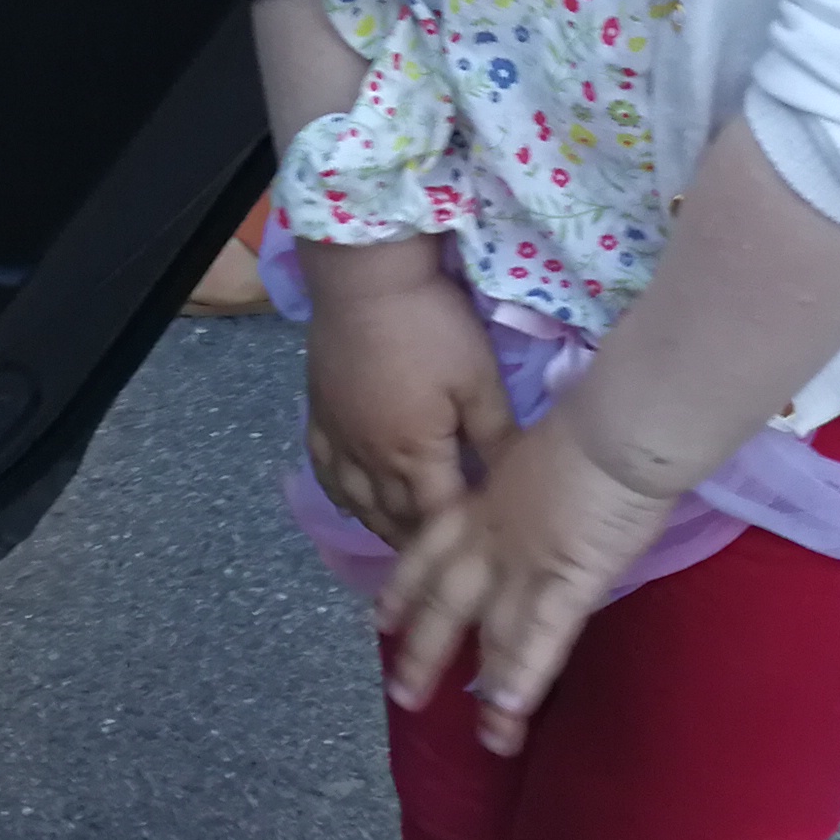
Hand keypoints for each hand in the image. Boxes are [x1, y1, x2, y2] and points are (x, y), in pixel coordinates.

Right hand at [299, 242, 513, 547]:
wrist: (366, 279)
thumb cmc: (430, 326)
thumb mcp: (479, 378)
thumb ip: (498, 435)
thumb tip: (520, 482)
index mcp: (415, 454)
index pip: (439, 517)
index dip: (459, 540)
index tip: (481, 556)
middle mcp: (371, 459)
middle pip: (395, 518)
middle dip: (421, 543)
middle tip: (446, 560)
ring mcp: (339, 438)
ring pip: (357, 503)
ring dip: (381, 526)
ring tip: (403, 540)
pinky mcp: (319, 415)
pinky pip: (325, 471)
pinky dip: (341, 495)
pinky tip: (352, 499)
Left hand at [376, 415, 678, 754]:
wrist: (618, 423)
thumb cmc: (592, 427)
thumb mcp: (534, 453)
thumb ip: (523, 487)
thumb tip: (528, 502)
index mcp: (486, 500)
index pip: (430, 547)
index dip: (404, 585)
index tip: (382, 617)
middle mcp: (492, 537)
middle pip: (447, 600)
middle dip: (424, 650)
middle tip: (401, 693)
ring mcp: (526, 562)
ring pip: (496, 633)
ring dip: (487, 687)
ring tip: (485, 739)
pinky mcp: (568, 580)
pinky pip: (540, 637)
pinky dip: (524, 676)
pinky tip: (509, 711)